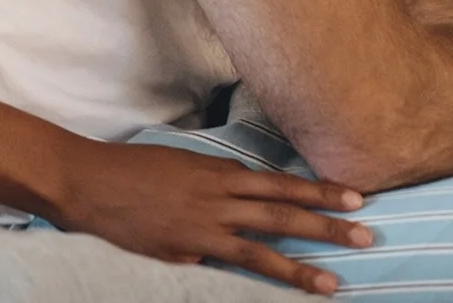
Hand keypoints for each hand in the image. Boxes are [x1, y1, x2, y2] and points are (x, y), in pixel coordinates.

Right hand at [51, 141, 371, 294]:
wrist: (88, 182)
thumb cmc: (131, 168)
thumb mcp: (180, 162)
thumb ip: (214, 178)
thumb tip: (242, 192)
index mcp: (216, 171)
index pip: (278, 183)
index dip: (317, 190)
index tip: (354, 195)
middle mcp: (215, 198)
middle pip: (281, 213)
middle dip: (326, 224)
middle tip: (365, 234)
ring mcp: (200, 229)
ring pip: (261, 249)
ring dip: (301, 267)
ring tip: (334, 282)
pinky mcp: (182, 252)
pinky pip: (224, 268)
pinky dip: (251, 280)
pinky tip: (277, 295)